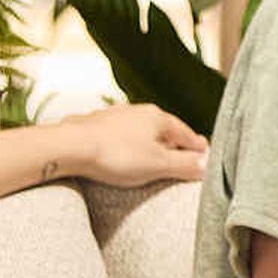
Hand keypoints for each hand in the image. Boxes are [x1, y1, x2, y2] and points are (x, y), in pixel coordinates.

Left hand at [44, 102, 208, 187]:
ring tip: (151, 158)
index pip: (187, 134)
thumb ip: (185, 165)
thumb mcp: (158, 165)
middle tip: (181, 158)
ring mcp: (115, 116)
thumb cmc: (116, 155)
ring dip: (148, 144)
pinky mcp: (95, 125)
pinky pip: (119, 136)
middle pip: (164, 130)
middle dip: (173, 144)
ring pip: (139, 131)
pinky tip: (121, 155)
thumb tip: (207, 165)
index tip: (204, 155)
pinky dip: (126, 146)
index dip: (197, 148)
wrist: (70, 147)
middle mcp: (138, 111)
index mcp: (158, 118)